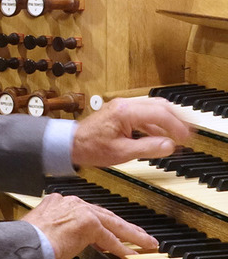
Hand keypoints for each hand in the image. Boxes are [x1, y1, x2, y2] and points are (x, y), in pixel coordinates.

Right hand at [21, 192, 157, 258]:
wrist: (26, 244)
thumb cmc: (29, 240)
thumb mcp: (43, 227)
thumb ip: (58, 227)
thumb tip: (65, 238)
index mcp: (58, 201)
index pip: (86, 210)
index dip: (100, 223)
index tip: (108, 233)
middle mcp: (70, 201)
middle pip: (103, 213)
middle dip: (122, 225)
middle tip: (138, 234)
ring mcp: (80, 210)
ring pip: (111, 222)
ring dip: (130, 234)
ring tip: (145, 242)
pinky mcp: (87, 223)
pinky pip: (109, 238)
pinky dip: (121, 247)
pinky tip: (130, 254)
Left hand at [72, 97, 191, 167]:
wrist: (71, 144)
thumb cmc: (91, 147)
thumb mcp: (122, 152)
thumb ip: (148, 148)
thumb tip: (169, 145)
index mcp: (124, 112)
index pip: (159, 113)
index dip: (176, 125)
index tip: (186, 137)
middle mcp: (124, 105)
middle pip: (158, 105)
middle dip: (176, 118)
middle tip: (187, 133)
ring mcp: (121, 107)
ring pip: (152, 107)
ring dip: (166, 120)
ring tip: (178, 134)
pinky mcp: (120, 112)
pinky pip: (143, 114)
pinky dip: (155, 123)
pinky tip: (161, 136)